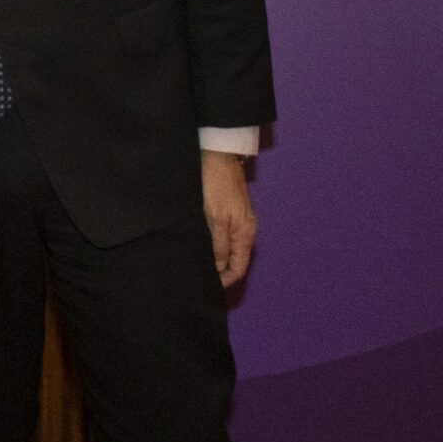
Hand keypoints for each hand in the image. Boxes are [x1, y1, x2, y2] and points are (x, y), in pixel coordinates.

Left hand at [201, 150, 256, 287]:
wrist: (218, 156)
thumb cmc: (215, 184)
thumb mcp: (214, 218)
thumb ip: (218, 244)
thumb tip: (218, 268)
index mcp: (245, 233)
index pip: (239, 267)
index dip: (225, 280)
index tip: (207, 286)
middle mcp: (245, 229)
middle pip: (235, 260)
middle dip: (220, 271)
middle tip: (198, 276)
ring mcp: (239, 220)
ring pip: (229, 248)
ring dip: (216, 257)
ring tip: (196, 262)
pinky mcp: (230, 211)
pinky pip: (225, 236)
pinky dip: (214, 244)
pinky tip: (201, 244)